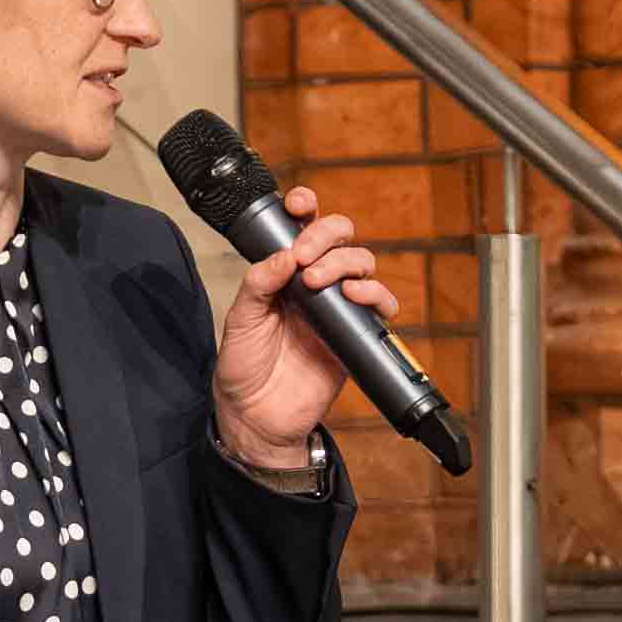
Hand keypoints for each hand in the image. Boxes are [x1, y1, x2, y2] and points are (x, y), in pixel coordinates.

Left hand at [209, 187, 398, 469]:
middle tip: (305, 256)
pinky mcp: (355, 335)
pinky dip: (376, 295)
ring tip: (318, 283)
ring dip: (345, 263)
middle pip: (339, 238)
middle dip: (327, 234)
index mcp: (283, 272)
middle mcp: (313, 283)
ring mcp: (336, 308)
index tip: (300, 204)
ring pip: (361, 264)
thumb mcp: (241, 319)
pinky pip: (380, 307)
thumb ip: (260, 282)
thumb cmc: (244, 367)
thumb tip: (285, 254)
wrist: (257, 417)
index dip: (307, 207)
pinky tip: (356, 298)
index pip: (302, 227)